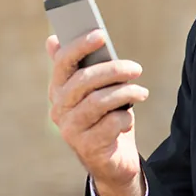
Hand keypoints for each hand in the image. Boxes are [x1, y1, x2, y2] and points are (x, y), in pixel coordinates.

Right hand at [46, 31, 148, 195]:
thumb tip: (53, 39)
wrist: (113, 161)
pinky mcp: (87, 147)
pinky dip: (124, 118)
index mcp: (58, 91)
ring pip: (98, 102)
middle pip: (83, 81)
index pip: (62, 63)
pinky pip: (110, 124)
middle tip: (136, 68)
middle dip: (113, 70)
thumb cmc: (104, 118)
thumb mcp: (94, 91)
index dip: (80, 47)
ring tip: (142, 92)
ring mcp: (71, 130)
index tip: (101, 35)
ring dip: (125, 93)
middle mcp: (59, 109)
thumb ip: (81, 67)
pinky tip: (127, 120)